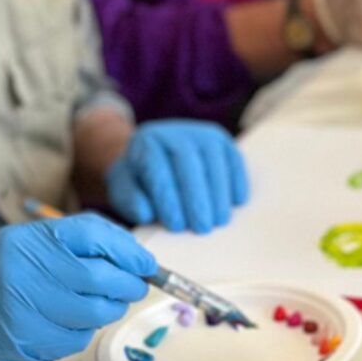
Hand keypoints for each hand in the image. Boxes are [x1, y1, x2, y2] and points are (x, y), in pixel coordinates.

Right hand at [0, 214, 154, 360]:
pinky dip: (82, 331)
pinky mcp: (24, 338)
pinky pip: (75, 339)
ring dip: (108, 311)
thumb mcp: (35, 244)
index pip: (91, 236)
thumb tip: (137, 260)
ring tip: (101, 304)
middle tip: (135, 288)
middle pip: (97, 278)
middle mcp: (22, 269)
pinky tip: (67, 322)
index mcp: (30, 239)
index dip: (126, 251)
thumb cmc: (9, 273)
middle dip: (126, 285)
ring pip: (92, 314)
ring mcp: (22, 306)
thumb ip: (80, 245)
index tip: (147, 264)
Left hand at [103, 120, 247, 233]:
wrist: (155, 156)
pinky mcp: (221, 140)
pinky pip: (233, 158)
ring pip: (214, 161)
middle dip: (197, 198)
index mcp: (146, 142)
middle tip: (202, 227)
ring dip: (219, 193)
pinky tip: (237, 201)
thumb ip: (130, 201)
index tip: (176, 226)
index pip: (158, 170)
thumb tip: (145, 212)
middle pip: (189, 164)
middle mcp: (174, 133)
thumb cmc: (140, 180)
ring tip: (219, 220)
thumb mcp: (124, 190)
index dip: (168, 199)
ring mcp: (200, 133)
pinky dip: (237, 180)